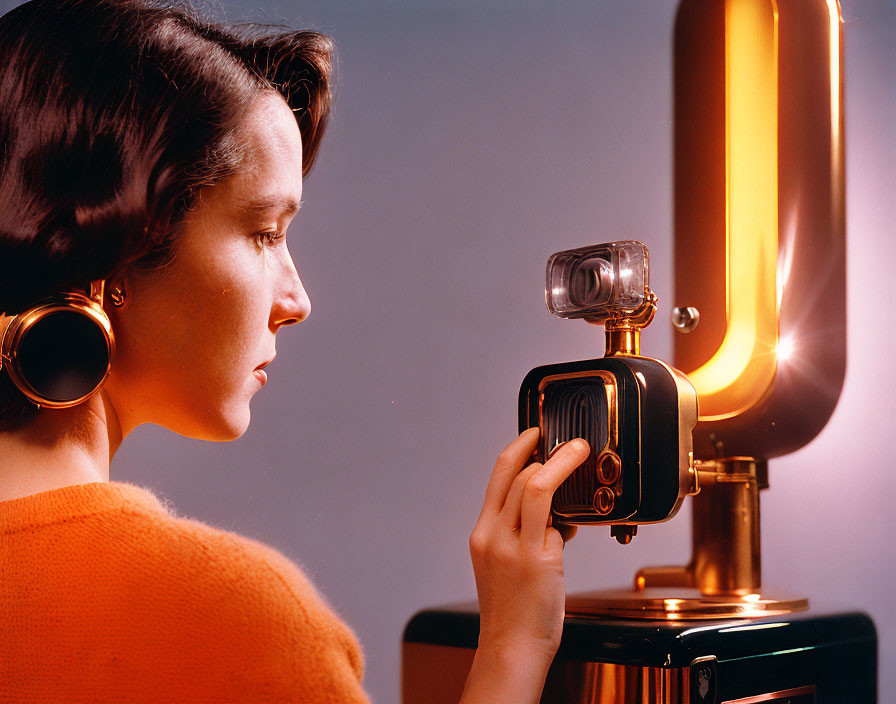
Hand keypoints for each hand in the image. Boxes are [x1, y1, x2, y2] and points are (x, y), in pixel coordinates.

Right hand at [468, 428, 589, 660]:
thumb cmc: (512, 611)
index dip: (517, 448)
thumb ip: (519, 535)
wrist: (511, 647)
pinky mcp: (537, 561)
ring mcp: (513, 547)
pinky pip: (553, 520)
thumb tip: (552, 515)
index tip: (534, 434)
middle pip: (516, 474)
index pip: (497, 476)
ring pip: (535, 486)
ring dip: (561, 463)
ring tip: (578, 453)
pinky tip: (576, 518)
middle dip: (544, 449)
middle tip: (569, 442)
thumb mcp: (501, 565)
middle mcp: (492, 535)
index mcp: (482, 533)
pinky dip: (567, 512)